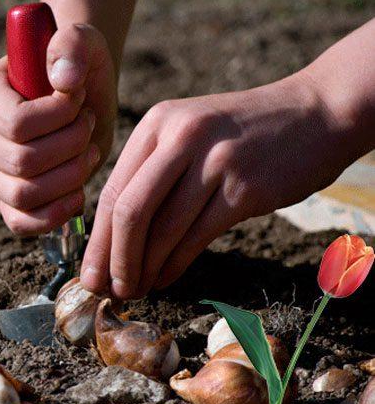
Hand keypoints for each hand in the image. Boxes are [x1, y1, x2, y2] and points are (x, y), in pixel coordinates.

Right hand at [0, 24, 115, 234]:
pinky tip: (78, 190)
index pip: (17, 124)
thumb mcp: (81, 42)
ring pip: (25, 195)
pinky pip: (22, 224)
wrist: (80, 97)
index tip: (79, 98)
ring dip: (70, 176)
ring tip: (87, 151)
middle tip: (87, 125)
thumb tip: (64, 80)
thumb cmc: (76, 68)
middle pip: (23, 162)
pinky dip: (57, 213)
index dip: (61, 117)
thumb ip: (71, 45)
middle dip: (71, 146)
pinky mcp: (4, 202)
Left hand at [81, 73, 358, 298]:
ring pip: (162, 231)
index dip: (96, 240)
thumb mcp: (188, 132)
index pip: (111, 191)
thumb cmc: (241, 134)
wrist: (315, 113)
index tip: (88, 273)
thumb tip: (111, 235)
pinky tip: (164, 279)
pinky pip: (195, 238)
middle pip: (128, 212)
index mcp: (158, 124)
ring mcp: (215, 162)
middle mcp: (181, 137)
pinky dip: (173, 266)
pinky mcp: (245, 189)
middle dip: (112, 260)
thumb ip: (150, 172)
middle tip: (106, 290)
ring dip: (142, 270)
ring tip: (135, 290)